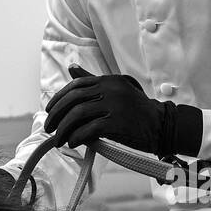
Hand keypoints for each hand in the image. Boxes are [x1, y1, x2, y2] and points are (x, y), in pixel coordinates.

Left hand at [44, 64, 199, 158]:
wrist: (161, 125)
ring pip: (77, 115)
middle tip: (49, 129)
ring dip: (63, 130)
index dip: (58, 99)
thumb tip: (71, 67)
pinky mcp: (117, 122)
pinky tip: (73, 143)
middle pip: (73, 100)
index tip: (49, 112)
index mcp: (108, 80)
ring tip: (58, 141)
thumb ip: (93, 81)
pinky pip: (88, 130)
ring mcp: (114, 104)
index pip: (76, 85)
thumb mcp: (116, 90)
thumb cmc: (135, 111)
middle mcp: (110, 88)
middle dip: (56, 115)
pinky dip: (76, 138)